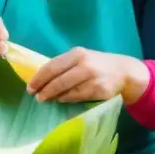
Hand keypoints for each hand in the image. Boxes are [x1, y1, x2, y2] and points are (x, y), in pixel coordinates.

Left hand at [27, 47, 149, 103]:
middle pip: (58, 79)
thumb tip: (41, 78)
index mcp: (78, 53)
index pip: (52, 66)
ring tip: (46, 99)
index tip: (30, 87)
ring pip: (67, 90)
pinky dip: (67, 99)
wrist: (124, 72)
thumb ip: (64, 65)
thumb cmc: (98, 65)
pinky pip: (78, 96)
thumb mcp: (82, 58)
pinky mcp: (99, 90)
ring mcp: (93, 78)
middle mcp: (85, 64)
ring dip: (54, 96)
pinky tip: (61, 100)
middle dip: (44, 90)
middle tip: (36, 97)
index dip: (39, 78)